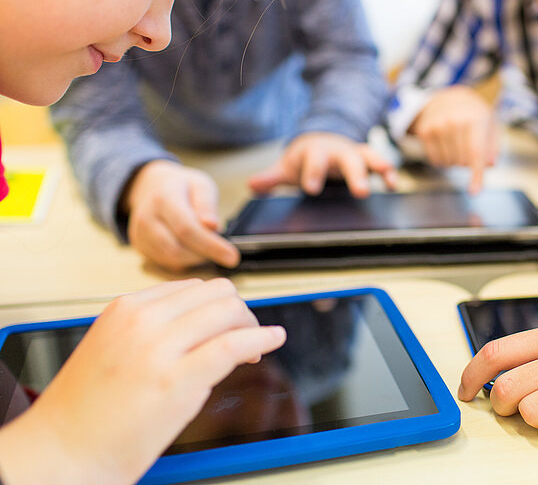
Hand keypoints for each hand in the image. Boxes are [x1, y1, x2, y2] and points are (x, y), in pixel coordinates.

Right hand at [0, 279, 286, 484]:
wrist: (64, 451)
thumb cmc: (88, 411)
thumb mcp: (115, 348)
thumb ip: (154, 330)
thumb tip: (203, 322)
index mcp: (125, 309)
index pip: (191, 287)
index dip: (217, 305)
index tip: (227, 324)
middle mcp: (142, 321)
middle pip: (216, 293)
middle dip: (239, 312)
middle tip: (245, 336)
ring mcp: (159, 348)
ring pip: (229, 312)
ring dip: (251, 326)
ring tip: (253, 349)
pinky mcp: (177, 380)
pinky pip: (233, 345)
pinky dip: (262, 337)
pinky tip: (273, 340)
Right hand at [124, 160, 238, 270]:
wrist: (151, 186)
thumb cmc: (182, 186)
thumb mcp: (201, 185)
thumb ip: (207, 205)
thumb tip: (212, 226)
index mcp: (163, 198)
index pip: (187, 229)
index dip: (211, 246)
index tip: (233, 257)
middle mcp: (147, 218)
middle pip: (177, 249)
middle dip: (205, 254)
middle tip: (222, 250)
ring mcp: (140, 234)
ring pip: (171, 259)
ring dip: (195, 259)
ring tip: (208, 246)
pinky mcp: (140, 246)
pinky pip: (165, 262)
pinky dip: (184, 261)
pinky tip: (193, 249)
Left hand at [247, 132, 396, 197]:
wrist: (322, 138)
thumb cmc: (305, 158)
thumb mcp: (287, 167)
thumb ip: (272, 178)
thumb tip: (252, 187)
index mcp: (315, 151)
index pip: (314, 161)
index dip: (314, 174)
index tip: (312, 189)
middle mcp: (338, 150)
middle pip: (348, 160)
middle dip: (355, 175)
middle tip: (361, 192)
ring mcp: (354, 153)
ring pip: (369, 157)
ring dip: (380, 167)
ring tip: (388, 180)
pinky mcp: (368, 159)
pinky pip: (381, 164)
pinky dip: (389, 173)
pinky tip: (394, 184)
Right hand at [410, 86, 498, 193]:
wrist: (448, 98)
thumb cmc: (473, 116)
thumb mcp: (490, 125)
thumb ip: (493, 146)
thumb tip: (489, 164)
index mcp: (475, 119)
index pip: (476, 153)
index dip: (476, 174)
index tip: (474, 191)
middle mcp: (454, 121)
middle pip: (461, 162)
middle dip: (467, 161)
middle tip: (467, 145)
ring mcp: (437, 126)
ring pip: (447, 163)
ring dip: (454, 161)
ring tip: (456, 143)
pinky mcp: (424, 131)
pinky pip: (435, 160)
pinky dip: (442, 159)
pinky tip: (445, 145)